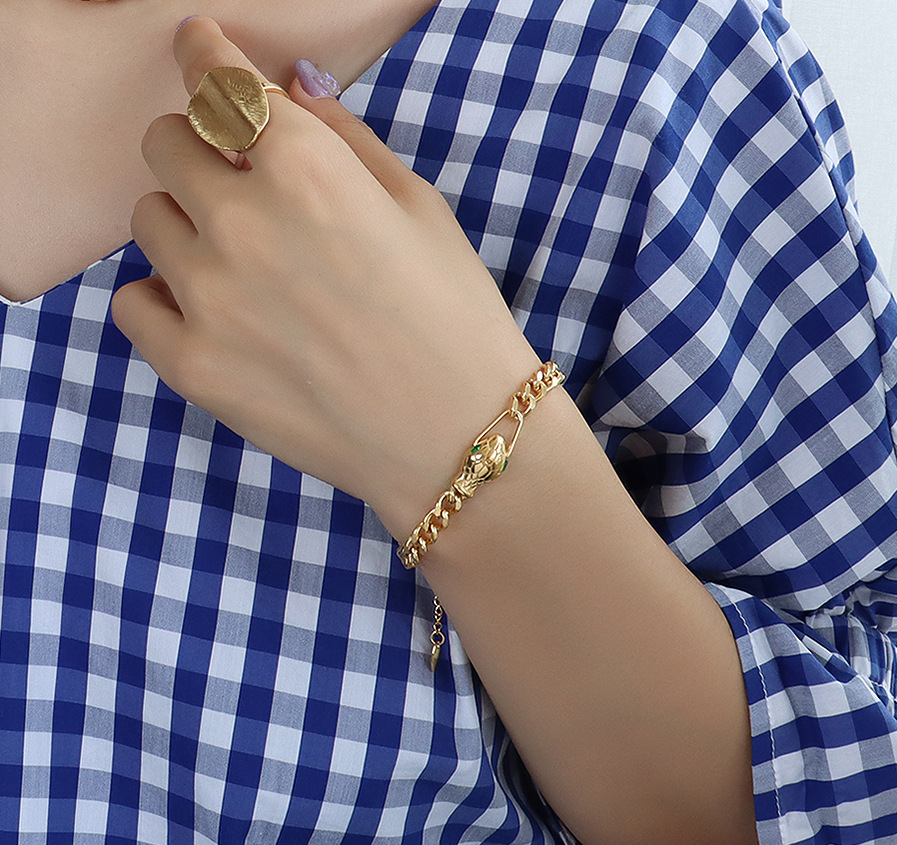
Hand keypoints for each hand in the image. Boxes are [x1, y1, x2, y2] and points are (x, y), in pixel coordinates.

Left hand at [112, 16, 540, 537]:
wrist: (457, 438)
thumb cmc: (455, 320)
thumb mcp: (421, 210)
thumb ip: (344, 139)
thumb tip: (290, 89)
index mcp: (307, 167)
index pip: (218, 79)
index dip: (203, 52)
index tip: (197, 46)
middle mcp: (242, 221)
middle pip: (166, 141)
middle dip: (201, 149)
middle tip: (240, 185)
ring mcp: (208, 297)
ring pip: (148, 220)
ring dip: (187, 225)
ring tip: (243, 266)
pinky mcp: (192, 365)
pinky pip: (132, 301)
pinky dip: (164, 296)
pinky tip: (214, 314)